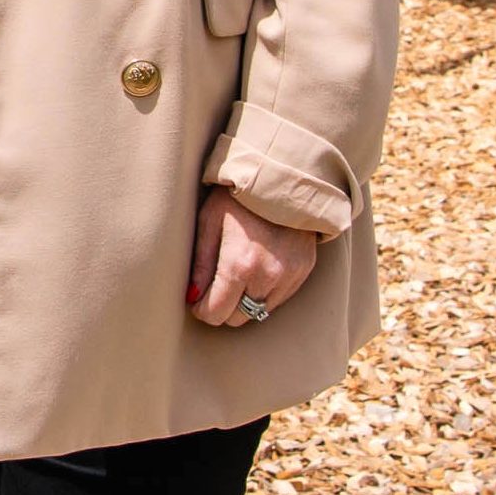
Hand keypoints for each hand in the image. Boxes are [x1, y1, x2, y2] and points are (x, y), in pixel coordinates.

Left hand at [187, 187, 317, 328]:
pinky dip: (265, 292)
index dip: (202, 309)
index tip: (196, 299)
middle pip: (238, 317)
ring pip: (260, 311)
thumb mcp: (209, 222)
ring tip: (236, 274)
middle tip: (214, 287)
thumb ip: (200, 264)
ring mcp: (289, 277)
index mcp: (239, 265)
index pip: (217, 313)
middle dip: (222, 307)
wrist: (282, 177)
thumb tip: (192, 296)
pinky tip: (257, 269)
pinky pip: (279, 298)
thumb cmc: (238, 197)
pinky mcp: (303, 272)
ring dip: (244, 301)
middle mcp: (267, 277)